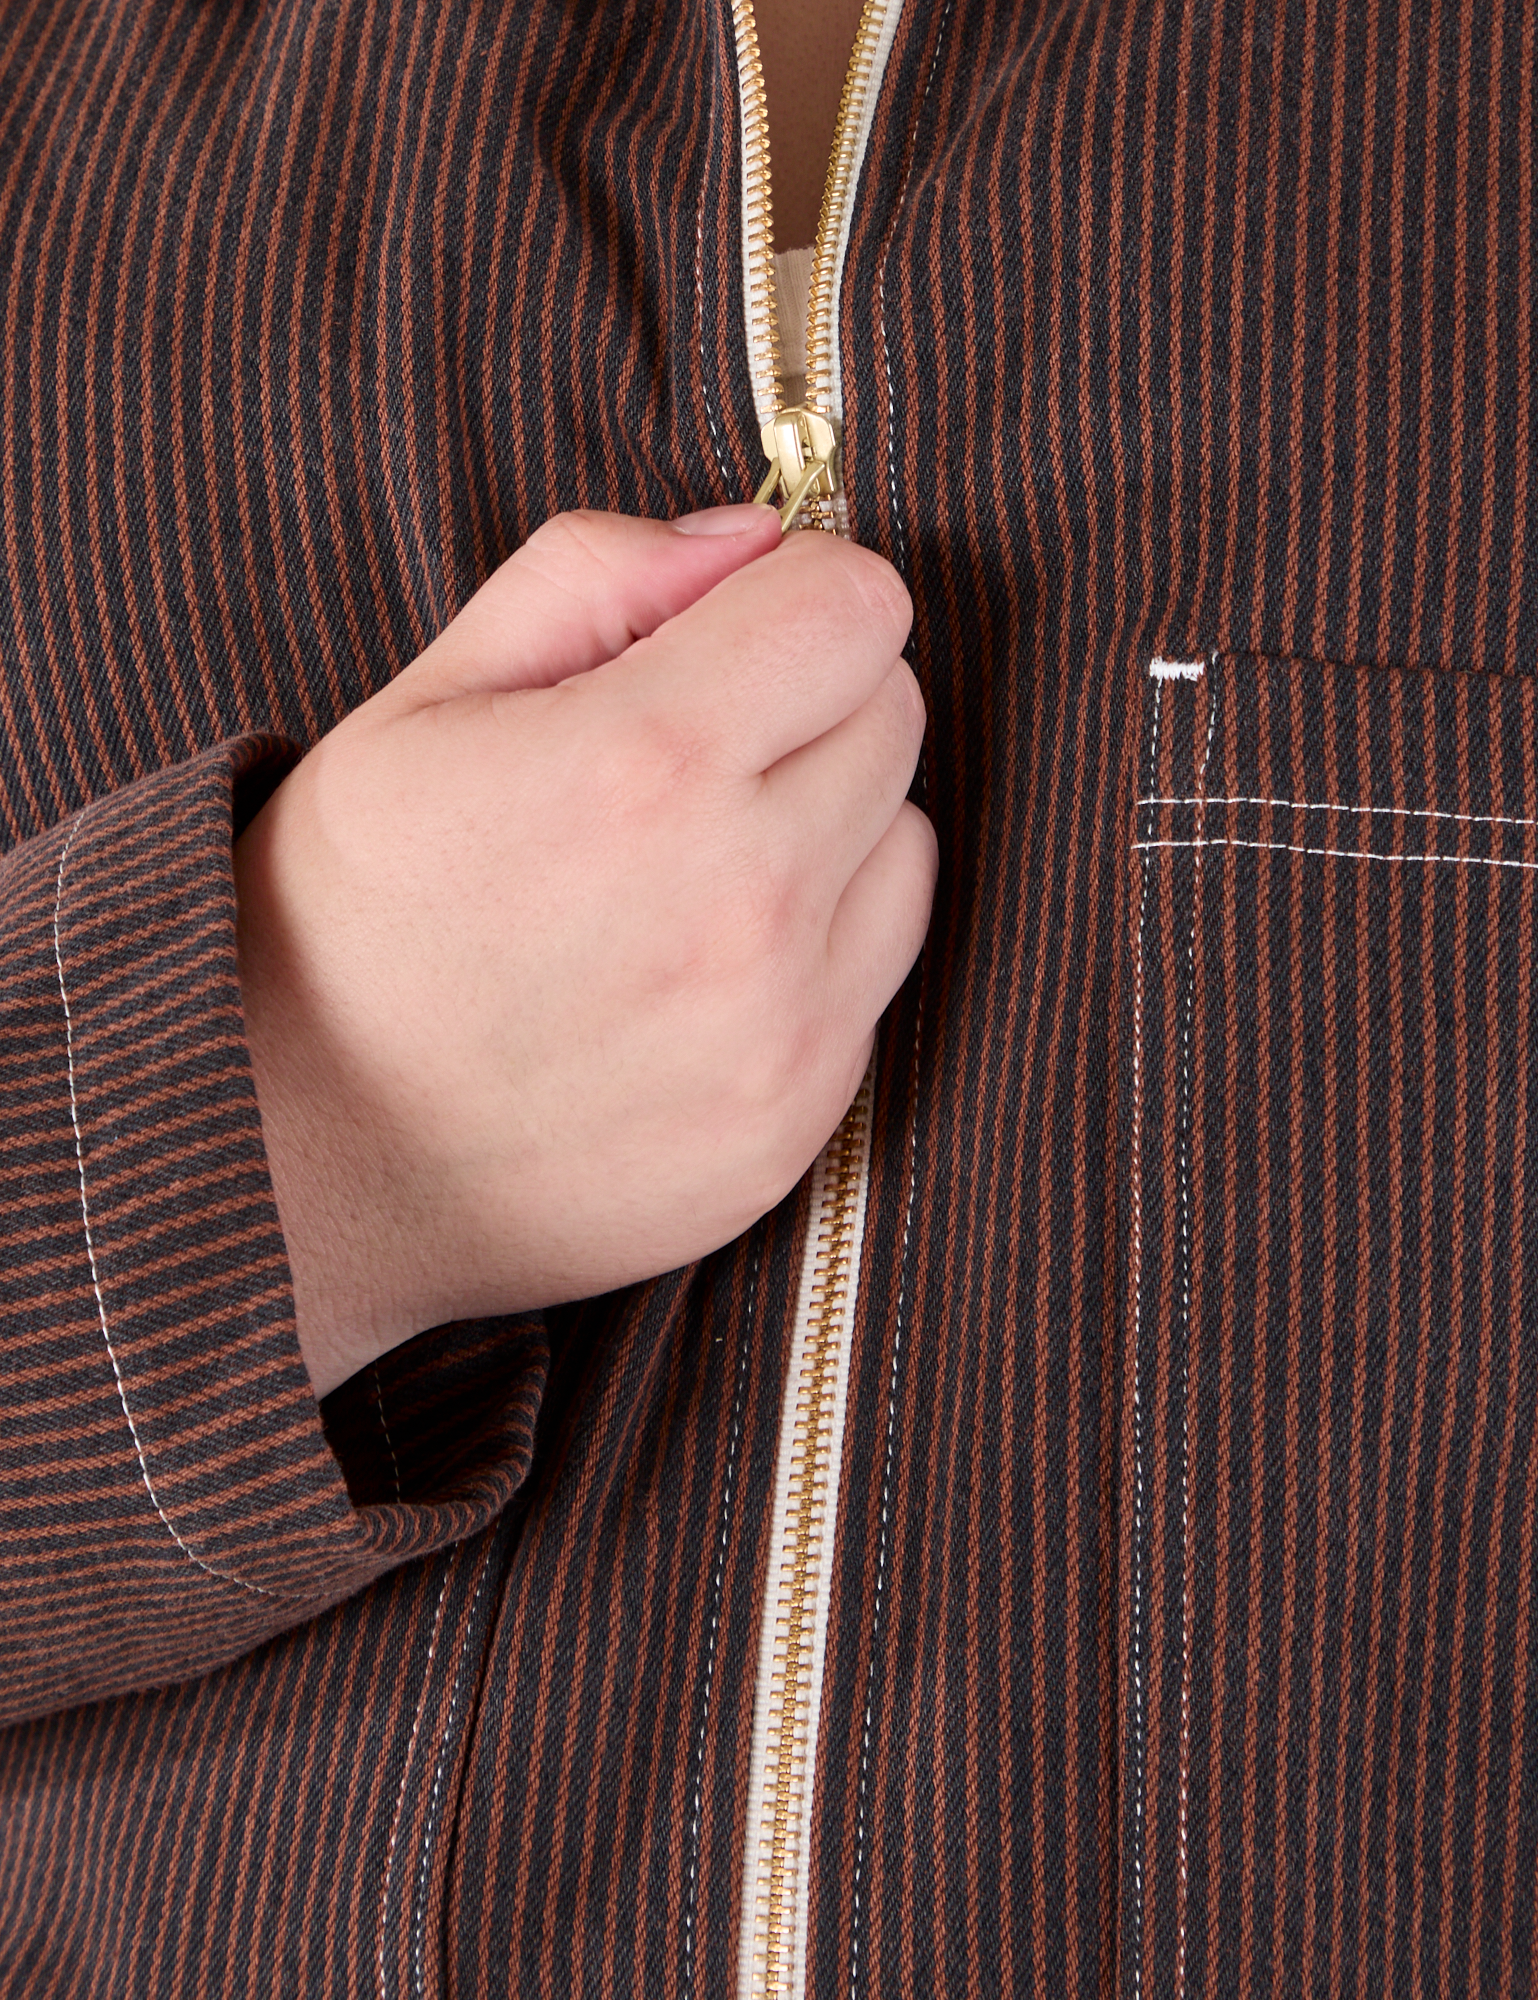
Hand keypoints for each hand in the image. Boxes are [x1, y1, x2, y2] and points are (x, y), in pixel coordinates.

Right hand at [235, 505, 934, 1398]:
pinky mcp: (796, 1122)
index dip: (795, 592)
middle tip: (690, 750)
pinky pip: (878, 972)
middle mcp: (741, 905)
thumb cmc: (350, 914)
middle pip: (894, 715)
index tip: (732, 629)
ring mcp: (781, 1030)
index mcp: (646, 766)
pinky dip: (820, 944)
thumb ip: (598, 577)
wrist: (309, 1153)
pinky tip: (699, 966)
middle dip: (809, 700)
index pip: (858, 606)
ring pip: (906, 841)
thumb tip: (753, 540)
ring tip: (692, 865)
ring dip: (831, 824)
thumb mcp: (425, 696)